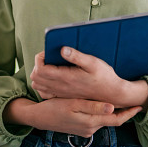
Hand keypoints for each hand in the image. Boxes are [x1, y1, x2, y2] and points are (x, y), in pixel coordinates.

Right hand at [4, 97, 141, 137]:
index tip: (139, 106)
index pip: (116, 120)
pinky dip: (102, 114)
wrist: (39, 118)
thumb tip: (112, 108)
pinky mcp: (81, 128)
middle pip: (113, 121)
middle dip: (125, 113)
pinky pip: (96, 121)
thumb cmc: (55, 108)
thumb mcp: (74, 105)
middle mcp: (91, 128)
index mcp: (91, 122)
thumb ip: (93, 107)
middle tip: (135, 104)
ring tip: (121, 102)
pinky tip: (103, 106)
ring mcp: (85, 130)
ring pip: (104, 121)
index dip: (129, 113)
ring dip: (113, 113)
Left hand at [31, 48, 147, 108]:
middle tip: (49, 57)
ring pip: (38, 85)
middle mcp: (60, 87)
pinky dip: (43, 84)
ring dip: (39, 74)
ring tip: (50, 66)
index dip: (40, 58)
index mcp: (65, 77)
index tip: (48, 52)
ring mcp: (61, 93)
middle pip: (36, 77)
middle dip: (38, 64)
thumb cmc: (104, 76)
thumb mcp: (93, 63)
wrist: (111, 94)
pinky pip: (45, 93)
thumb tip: (62, 49)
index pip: (40, 69)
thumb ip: (77, 56)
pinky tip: (52, 77)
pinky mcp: (63, 97)